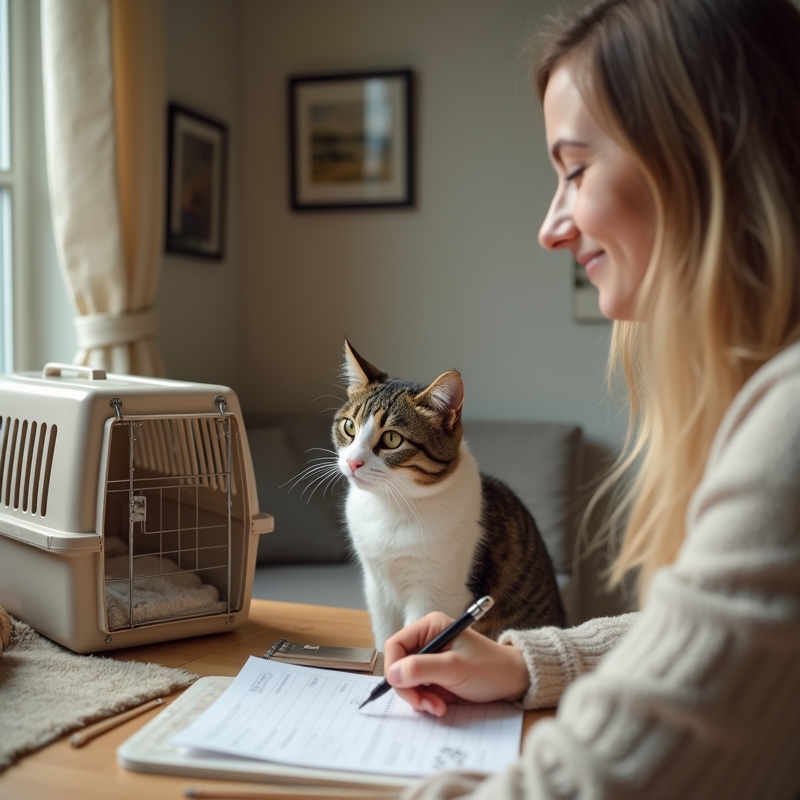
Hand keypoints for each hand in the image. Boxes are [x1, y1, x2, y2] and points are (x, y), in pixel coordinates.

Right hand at [383, 612, 530, 716]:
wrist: (512, 681)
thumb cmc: (488, 668)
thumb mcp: (454, 668)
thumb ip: (421, 669)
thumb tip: (391, 674)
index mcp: (429, 627)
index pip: (395, 645)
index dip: (393, 667)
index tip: (403, 688)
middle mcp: (427, 640)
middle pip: (398, 665)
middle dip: (409, 688)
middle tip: (425, 704)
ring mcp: (430, 660)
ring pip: (406, 681)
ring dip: (419, 698)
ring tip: (438, 707)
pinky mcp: (435, 676)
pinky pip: (417, 690)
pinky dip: (425, 701)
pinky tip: (440, 706)